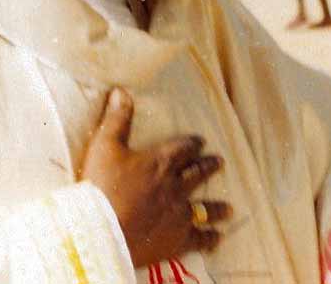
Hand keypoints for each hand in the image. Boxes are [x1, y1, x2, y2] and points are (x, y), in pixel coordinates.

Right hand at [80, 88, 230, 267]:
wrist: (101, 230)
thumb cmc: (101, 187)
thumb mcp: (105, 146)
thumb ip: (116, 119)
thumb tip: (121, 91)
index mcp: (160, 162)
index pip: (183, 148)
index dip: (193, 144)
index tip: (201, 142)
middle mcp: (175, 185)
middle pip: (197, 174)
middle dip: (208, 166)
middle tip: (220, 162)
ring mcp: (179, 213)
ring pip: (205, 208)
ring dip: (217, 207)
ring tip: (230, 208)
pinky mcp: (176, 240)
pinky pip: (199, 238)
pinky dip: (209, 238)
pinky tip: (217, 238)